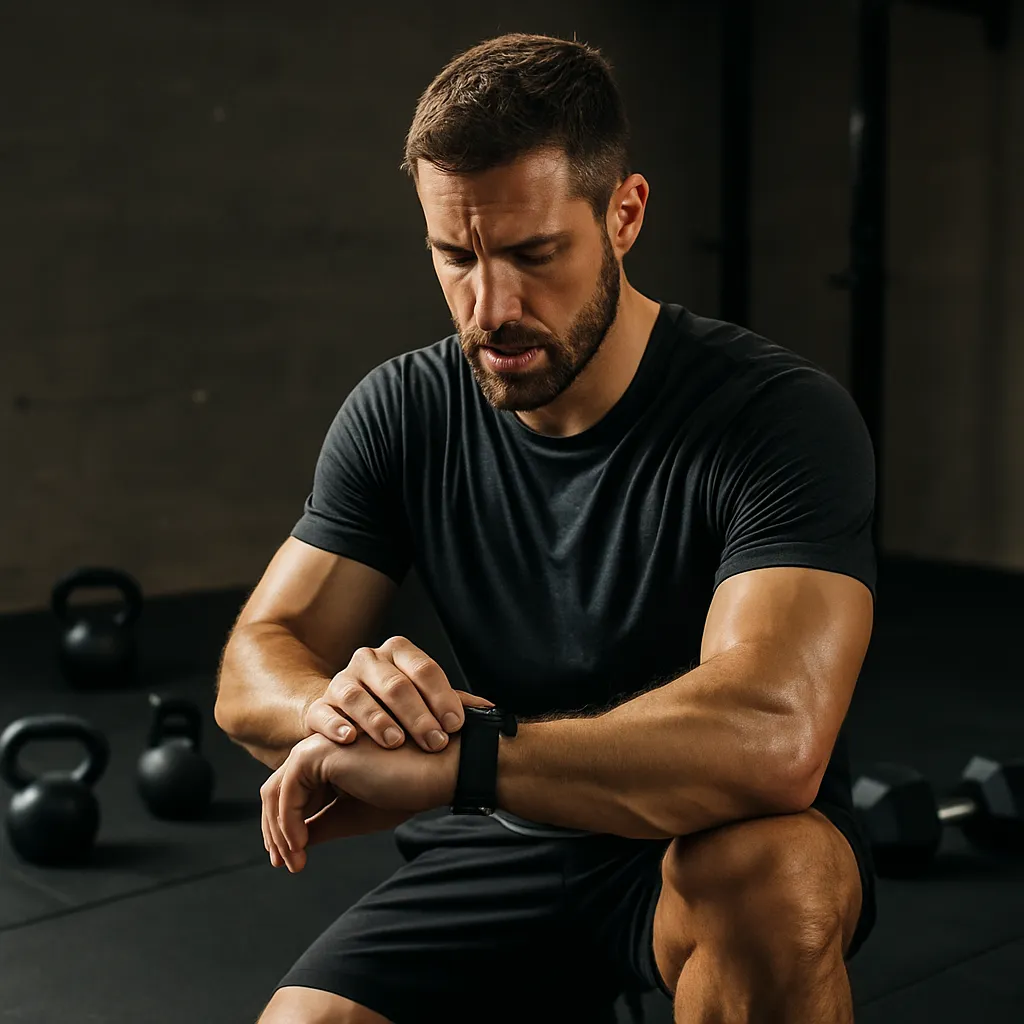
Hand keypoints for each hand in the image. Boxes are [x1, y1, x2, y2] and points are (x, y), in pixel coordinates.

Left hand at [261, 730, 460, 871]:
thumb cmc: (407, 789)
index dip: (285, 828)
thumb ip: (322, 824)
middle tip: (286, 865)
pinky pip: (286, 792)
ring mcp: (317, 745)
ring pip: (275, 791)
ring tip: (294, 860)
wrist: (439, 770)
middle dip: (275, 831)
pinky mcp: (318, 751)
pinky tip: (301, 846)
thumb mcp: (355, 815)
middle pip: (277, 790)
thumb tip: (293, 845)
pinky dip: (287, 823)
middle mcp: (320, 746)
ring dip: (279, 831)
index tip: (293, 862)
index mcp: (330, 759)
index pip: (292, 794)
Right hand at [304, 636, 493, 751]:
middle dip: (417, 715)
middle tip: (435, 742)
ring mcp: (340, 682)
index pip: (424, 669)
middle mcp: (368, 661)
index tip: (456, 725)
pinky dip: (336, 725)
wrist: (345, 716)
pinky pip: (323, 713)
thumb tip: (491, 711)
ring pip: (357, 696)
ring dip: (378, 720)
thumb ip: (454, 704)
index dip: (442, 697)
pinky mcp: (317, 707)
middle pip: (394, 684)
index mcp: (398, 653)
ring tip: (395, 742)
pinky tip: (350, 739)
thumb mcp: (425, 702)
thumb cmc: (395, 711)